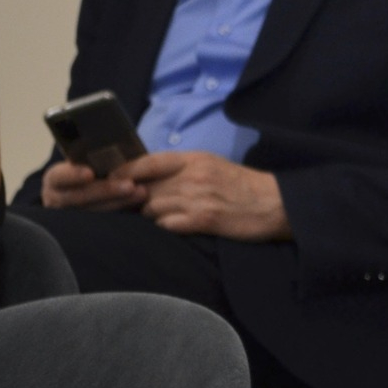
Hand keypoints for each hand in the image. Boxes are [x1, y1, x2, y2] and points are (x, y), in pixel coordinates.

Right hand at [41, 159, 148, 211]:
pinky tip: (140, 205)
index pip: (58, 176)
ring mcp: (71, 214)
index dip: (73, 175)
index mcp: (56, 178)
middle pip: (80, 197)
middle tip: (130, 185)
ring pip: (94, 211)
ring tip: (141, 193)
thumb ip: (96, 157)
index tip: (90, 173)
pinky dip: (123, 211)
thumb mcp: (89, 159)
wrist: (94, 186)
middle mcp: (58, 198)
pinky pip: (105, 221)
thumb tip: (112, 149)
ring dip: (119, 202)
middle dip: (107, 191)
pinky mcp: (87, 225)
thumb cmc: (94, 165)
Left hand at [118, 150, 292, 240]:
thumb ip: (181, 168)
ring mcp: (197, 198)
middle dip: (137, 199)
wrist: (275, 204)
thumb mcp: (212, 165)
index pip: (146, 162)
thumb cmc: (242, 185)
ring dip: (153, 214)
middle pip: (144, 188)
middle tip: (136, 206)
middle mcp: (192, 177)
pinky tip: (178, 225)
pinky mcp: (203, 220)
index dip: (124, 173)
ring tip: (168, 215)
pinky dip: (167, 226)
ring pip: (151, 208)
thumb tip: (147, 176)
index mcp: (194, 160)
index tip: (111, 181)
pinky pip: (166, 225)